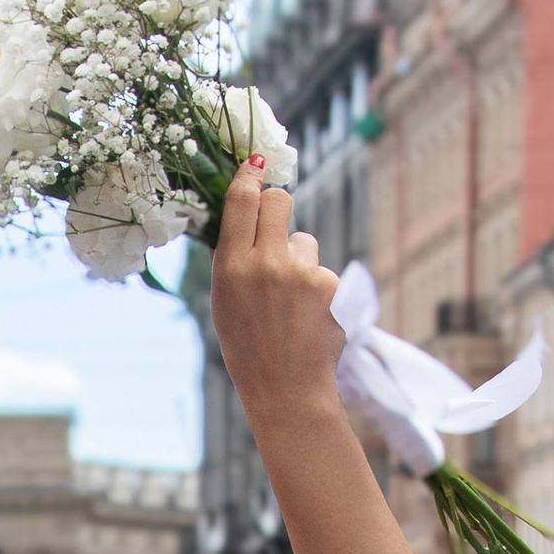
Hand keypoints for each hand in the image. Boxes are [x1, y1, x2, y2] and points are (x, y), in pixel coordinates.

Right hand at [212, 157, 342, 432]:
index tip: (254, 164)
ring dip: (297, 258)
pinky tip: (307, 315)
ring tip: (290, 299)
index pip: (242, 201)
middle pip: (278, 200)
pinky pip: (320, 269)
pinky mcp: (330, 284)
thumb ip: (232, 260)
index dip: (249, 176)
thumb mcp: (224, 303)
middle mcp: (266, 264)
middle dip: (277, 204)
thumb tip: (240, 218)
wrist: (286, 388)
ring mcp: (302, 273)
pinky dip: (315, 286)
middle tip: (274, 221)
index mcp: (231, 268)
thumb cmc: (248, 347)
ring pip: (302, 240)